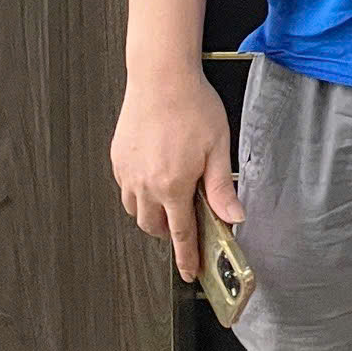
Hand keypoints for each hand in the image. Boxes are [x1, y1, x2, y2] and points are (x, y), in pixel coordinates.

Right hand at [112, 71, 239, 282]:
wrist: (160, 77)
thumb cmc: (193, 106)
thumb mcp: (217, 147)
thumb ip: (222, 188)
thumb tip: (234, 218)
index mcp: (173, 185)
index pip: (181, 234)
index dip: (187, 258)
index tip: (190, 273)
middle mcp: (146, 185)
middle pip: (155, 228)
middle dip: (171, 233)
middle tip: (188, 222)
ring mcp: (128, 174)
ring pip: (137, 212)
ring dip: (154, 215)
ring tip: (173, 199)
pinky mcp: (117, 161)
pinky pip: (127, 191)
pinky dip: (140, 195)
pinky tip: (156, 177)